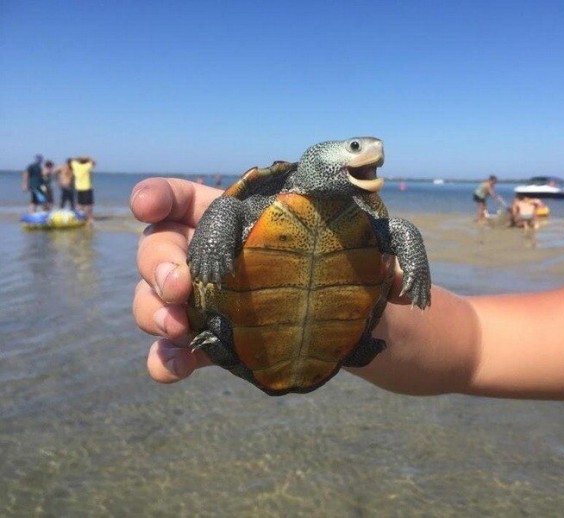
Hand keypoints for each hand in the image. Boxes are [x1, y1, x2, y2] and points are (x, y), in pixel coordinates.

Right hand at [131, 177, 412, 384]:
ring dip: (154, 313)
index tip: (146, 207)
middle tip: (181, 288)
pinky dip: (170, 358)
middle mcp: (233, 258)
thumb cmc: (394, 286)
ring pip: (163, 301)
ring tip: (178, 331)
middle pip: (164, 249)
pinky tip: (175, 368)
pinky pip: (188, 350)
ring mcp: (228, 304)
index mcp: (257, 221)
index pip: (195, 199)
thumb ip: (364, 226)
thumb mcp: (385, 245)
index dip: (161, 197)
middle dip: (158, 264)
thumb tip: (355, 195)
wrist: (409, 342)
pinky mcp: (233, 347)